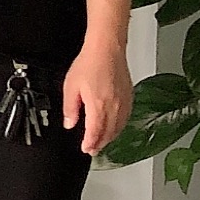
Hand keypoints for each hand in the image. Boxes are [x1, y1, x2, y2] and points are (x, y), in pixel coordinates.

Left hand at [67, 36, 133, 156]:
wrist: (107, 50)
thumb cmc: (90, 64)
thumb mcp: (70, 87)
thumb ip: (70, 108)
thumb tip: (70, 123)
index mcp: (98, 106)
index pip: (95, 133)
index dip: (90, 144)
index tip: (85, 149)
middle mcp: (114, 107)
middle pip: (108, 133)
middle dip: (99, 144)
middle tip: (92, 150)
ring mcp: (124, 103)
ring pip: (118, 128)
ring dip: (109, 138)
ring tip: (101, 142)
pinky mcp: (129, 98)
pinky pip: (125, 119)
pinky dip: (118, 127)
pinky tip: (113, 128)